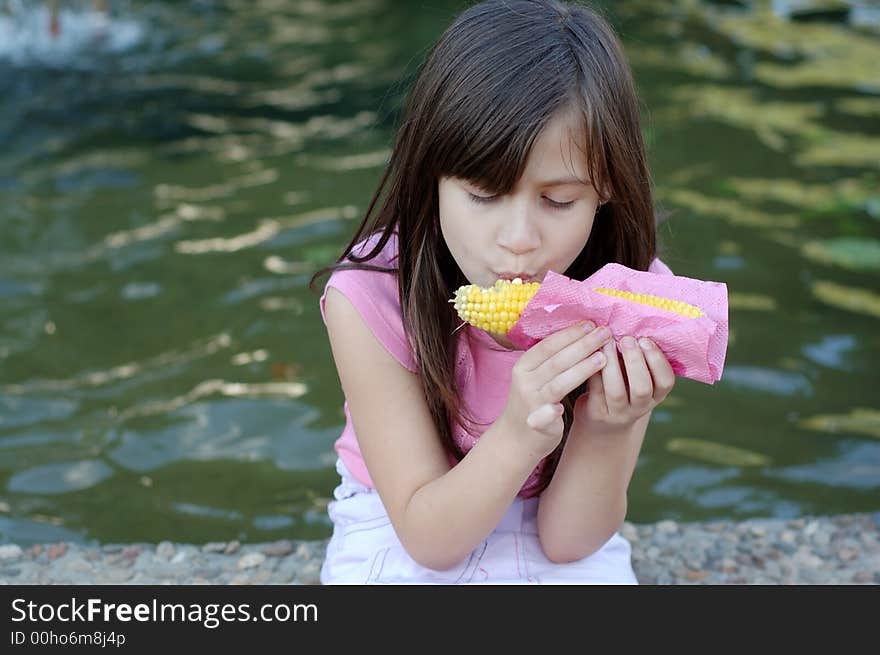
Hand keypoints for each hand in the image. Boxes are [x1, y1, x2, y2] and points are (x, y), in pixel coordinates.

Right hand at [498, 321, 612, 459]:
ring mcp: (530, 403)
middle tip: (605, 333)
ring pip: (557, 384)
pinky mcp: (536, 424)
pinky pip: (542, 416)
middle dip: (582, 345)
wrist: (516, 436)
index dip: (570, 334)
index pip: (549, 345)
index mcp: (524, 366)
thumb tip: (582, 334)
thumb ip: (554, 359)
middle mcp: (524, 382)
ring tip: (603, 358)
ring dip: (580, 370)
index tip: (591, 324)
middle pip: (556, 360)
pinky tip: (558, 409)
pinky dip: (549, 412)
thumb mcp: (536, 375)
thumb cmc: (534, 400)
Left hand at [574, 336, 674, 435]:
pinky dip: (594, 371)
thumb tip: (633, 323)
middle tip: (627, 339)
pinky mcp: (597, 413)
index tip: (645, 340)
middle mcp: (640, 407)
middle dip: (635, 361)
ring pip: (616, 392)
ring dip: (612, 365)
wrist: (603, 422)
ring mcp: (618, 413)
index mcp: (656, 395)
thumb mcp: (637, 376)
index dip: (657, 361)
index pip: (666, 381)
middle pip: (642, 388)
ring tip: (607, 343)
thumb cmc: (623, 386)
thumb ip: (639, 357)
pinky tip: (591, 353)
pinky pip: (595, 391)